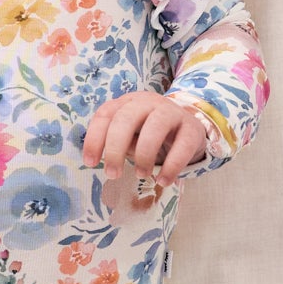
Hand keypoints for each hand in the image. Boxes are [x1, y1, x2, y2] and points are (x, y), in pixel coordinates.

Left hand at [82, 91, 206, 188]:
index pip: (105, 115)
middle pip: (125, 119)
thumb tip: (108, 160)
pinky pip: (182, 145)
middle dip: (115, 149)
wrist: (188, 129)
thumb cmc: (150, 135)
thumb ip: (118, 143)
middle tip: (112, 174)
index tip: (90, 162)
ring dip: (144, 155)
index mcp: (127, 103)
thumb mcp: (131, 137)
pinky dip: (172, 166)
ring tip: (141, 174)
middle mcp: (147, 102)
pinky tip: (164, 180)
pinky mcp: (192, 128)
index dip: (95, 138)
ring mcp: (171, 112)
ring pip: (154, 127)